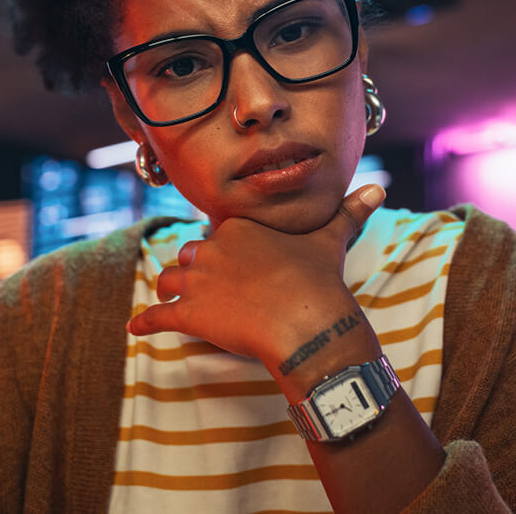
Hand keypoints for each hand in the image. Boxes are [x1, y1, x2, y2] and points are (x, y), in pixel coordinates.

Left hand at [126, 185, 385, 375]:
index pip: (218, 233)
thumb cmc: (318, 279)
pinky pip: (157, 315)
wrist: (306, 321)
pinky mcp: (188, 313)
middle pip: (191, 253)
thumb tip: (380, 189)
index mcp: (239, 226)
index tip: (233, 261)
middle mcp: (212, 247)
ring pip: (171, 279)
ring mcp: (197, 280)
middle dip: (195, 266)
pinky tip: (135, 327)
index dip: (223, 248)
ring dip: (171, 289)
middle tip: (205, 281)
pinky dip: (145, 322)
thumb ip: (350, 212)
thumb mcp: (332, 239)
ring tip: (170, 299)